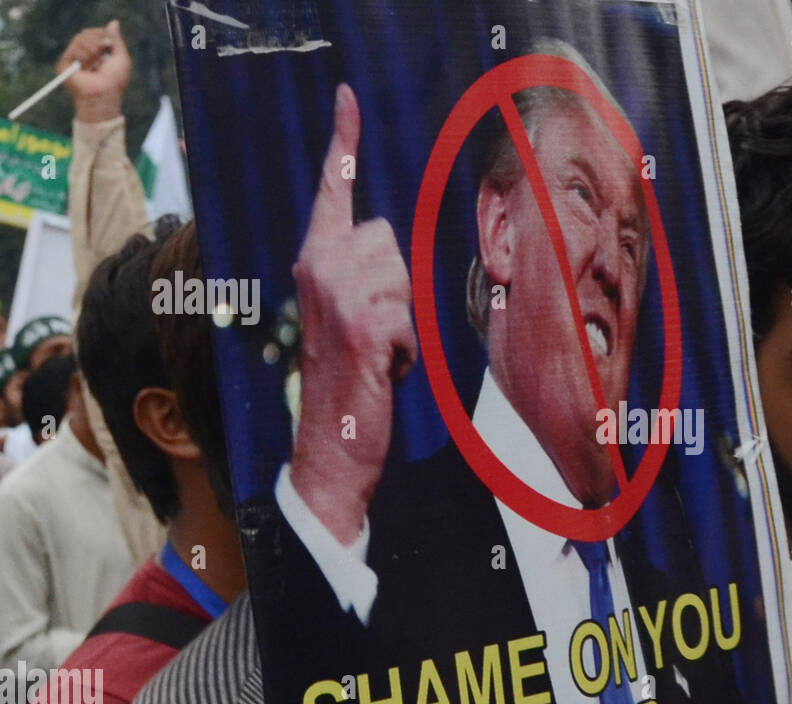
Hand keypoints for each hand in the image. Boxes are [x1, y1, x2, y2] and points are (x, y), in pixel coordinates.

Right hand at [58, 20, 131, 122]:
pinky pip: (72, 48)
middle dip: (96, 41)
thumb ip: (116, 40)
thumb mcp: (121, 58)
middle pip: (85, 33)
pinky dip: (82, 55)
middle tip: (103, 54)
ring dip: (91, 49)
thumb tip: (114, 22)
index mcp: (97, 53)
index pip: (94, 33)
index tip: (109, 45)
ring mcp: (73, 59)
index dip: (102, 34)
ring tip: (95, 63)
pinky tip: (87, 66)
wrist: (104, 94)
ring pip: (78, 38)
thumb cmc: (115, 80)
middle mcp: (84, 55)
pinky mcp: (64, 64)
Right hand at [289, 83, 416, 546]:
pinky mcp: (363, 327)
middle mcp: (318, 270)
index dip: (342, 143)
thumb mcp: (344, 319)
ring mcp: (338, 297)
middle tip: (372, 333)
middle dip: (395, 288)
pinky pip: (408, 322)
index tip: (348, 98)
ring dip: (402, 323)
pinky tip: (382, 372)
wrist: (327, 446)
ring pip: (403, 279)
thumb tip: (385, 250)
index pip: (331, 192)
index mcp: (313, 263)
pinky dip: (406, 352)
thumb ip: (357, 277)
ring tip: (377, 353)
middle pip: (389, 240)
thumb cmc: (345, 384)